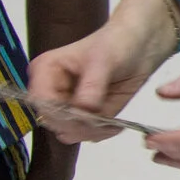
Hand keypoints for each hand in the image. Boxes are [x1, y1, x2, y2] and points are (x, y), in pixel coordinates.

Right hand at [27, 0, 179, 142]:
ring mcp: (67, 106)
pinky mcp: (84, 117)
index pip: (40, 102)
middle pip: (53, 121)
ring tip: (112, 124)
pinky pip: (85, 135)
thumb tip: (83, 109)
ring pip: (68, 133)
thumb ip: (92, 86)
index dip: (59, 114)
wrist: (139, 46)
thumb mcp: (104, 60)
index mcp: (45, 71)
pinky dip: (100, 134)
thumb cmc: (116, 44)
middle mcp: (51, 91)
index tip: (85, 117)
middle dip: (78, 126)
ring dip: (91, 133)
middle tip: (103, 121)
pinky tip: (115, 125)